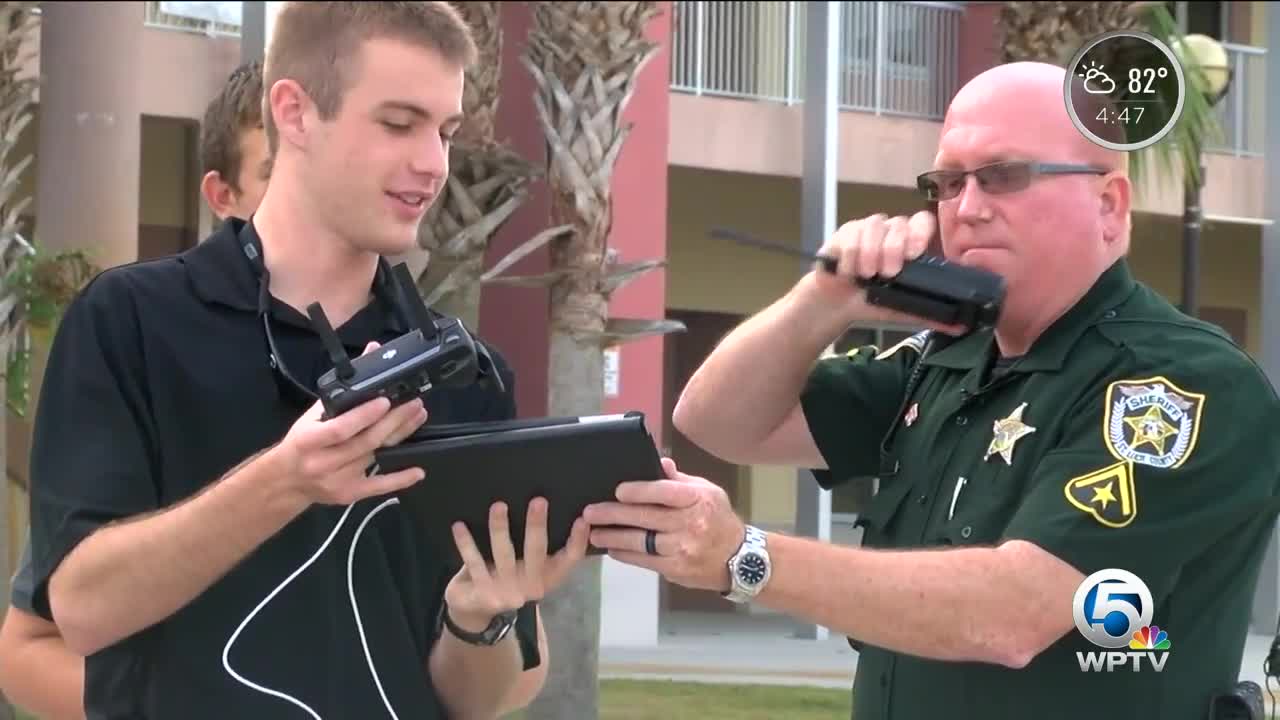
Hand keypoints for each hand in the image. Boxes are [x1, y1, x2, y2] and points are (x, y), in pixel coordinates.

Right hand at [271, 341, 429, 505]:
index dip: (364, 416)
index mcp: (309, 440)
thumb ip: (342, 389)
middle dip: (393, 421)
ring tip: (418, 416)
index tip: (385, 400)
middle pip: (365, 442)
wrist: (287, 480)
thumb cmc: (302, 442)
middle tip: (414, 404)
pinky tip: (418, 471)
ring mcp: (338, 481)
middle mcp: (323, 462)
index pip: (341, 428)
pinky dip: (399, 479)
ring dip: (400, 436)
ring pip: (375, 457)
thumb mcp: (311, 414)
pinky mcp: (349, 494)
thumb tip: (372, 351)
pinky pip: (378, 487)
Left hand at [444, 498, 589, 631]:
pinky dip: (466, 543)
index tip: (582, 519)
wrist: (475, 612)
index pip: (569, 560)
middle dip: (537, 525)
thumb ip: (539, 548)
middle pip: (537, 552)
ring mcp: (506, 591)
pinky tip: (459, 526)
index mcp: (547, 578)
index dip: (578, 541)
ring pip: (504, 554)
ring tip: (498, 506)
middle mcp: (530, 586)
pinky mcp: (482, 592)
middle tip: (538, 501)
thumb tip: (547, 507)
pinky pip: (474, 561)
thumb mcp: (528, 569)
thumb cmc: (506, 579)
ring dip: (500, 529)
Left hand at [583, 457, 743, 592]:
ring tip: (594, 532)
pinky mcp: (676, 568)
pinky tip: (612, 549)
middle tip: (589, 512)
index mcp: (698, 499)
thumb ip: (679, 479)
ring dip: (613, 536)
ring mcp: (683, 548)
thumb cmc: (718, 519)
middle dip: (613, 514)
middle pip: (645, 517)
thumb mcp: (707, 491)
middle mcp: (690, 523)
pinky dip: (625, 554)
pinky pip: (644, 560)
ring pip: (640, 541)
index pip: (663, 492)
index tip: (617, 490)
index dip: (638, 491)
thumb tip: (658, 462)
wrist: (740, 559)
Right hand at [809, 210, 964, 333]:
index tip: (914, 254)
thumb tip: (962, 327)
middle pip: (899, 223)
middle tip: (888, 274)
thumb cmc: (872, 302)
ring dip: (870, 252)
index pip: (922, 221)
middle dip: (893, 248)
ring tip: (866, 276)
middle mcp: (890, 232)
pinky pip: (850, 235)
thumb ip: (930, 316)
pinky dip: (850, 256)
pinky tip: (849, 272)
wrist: (835, 305)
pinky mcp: (844, 233)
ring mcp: (866, 229)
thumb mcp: (902, 310)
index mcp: (908, 244)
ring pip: (873, 226)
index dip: (920, 233)